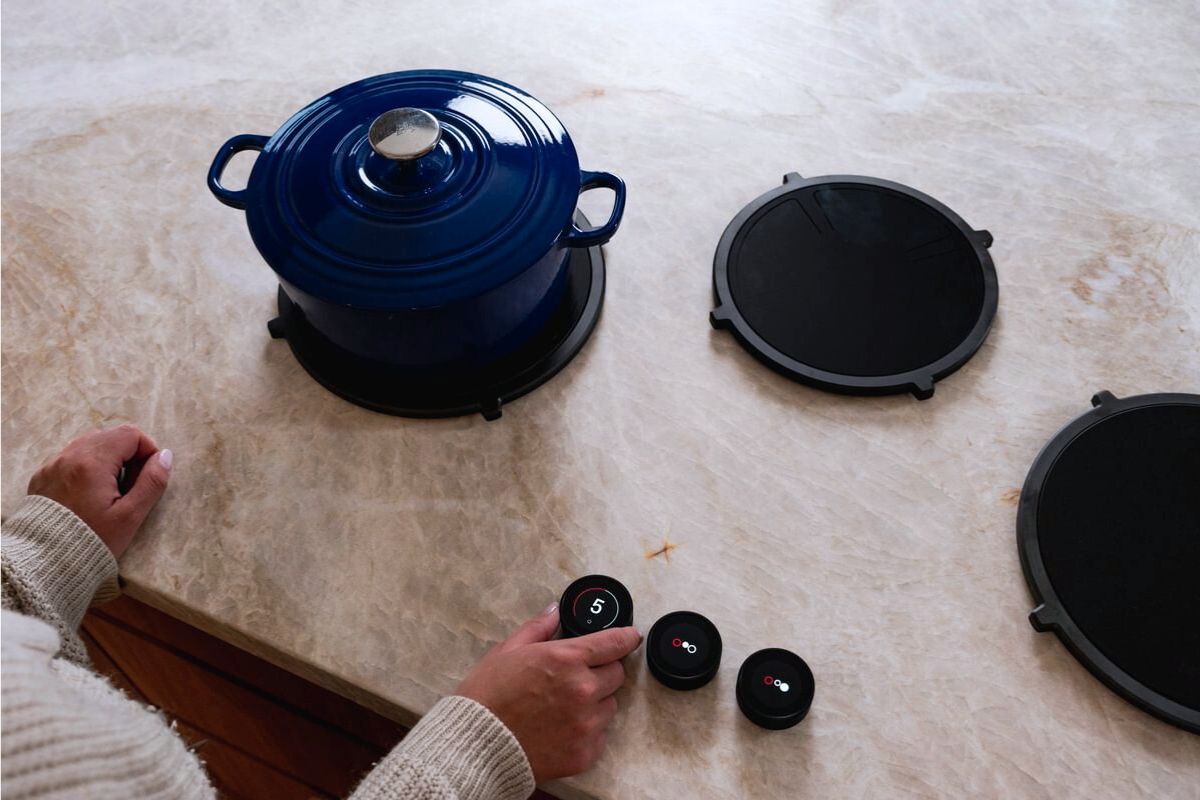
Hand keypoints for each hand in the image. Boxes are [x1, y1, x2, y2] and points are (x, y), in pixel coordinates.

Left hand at [27, 424, 172, 557]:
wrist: (43, 562)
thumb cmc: (91, 541)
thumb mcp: (130, 516)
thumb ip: (152, 483)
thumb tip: (165, 456)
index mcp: (93, 462)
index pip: (130, 434)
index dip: (147, 451)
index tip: (146, 477)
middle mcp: (69, 456)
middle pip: (109, 436)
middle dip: (127, 454)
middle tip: (129, 486)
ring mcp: (52, 465)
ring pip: (89, 445)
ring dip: (106, 460)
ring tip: (109, 491)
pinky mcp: (41, 476)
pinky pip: (69, 459)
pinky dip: (85, 468)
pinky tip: (86, 495)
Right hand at [456, 605, 641, 781]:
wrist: (473, 747)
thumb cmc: (486, 697)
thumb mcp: (507, 652)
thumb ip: (537, 629)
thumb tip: (554, 611)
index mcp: (565, 659)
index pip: (613, 643)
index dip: (626, 637)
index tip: (631, 637)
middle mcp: (582, 690)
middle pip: (616, 674)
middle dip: (602, 672)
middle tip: (577, 677)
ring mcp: (586, 724)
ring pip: (609, 706)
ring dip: (595, 703)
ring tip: (563, 708)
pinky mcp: (584, 753)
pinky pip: (599, 736)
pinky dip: (586, 732)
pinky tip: (560, 730)